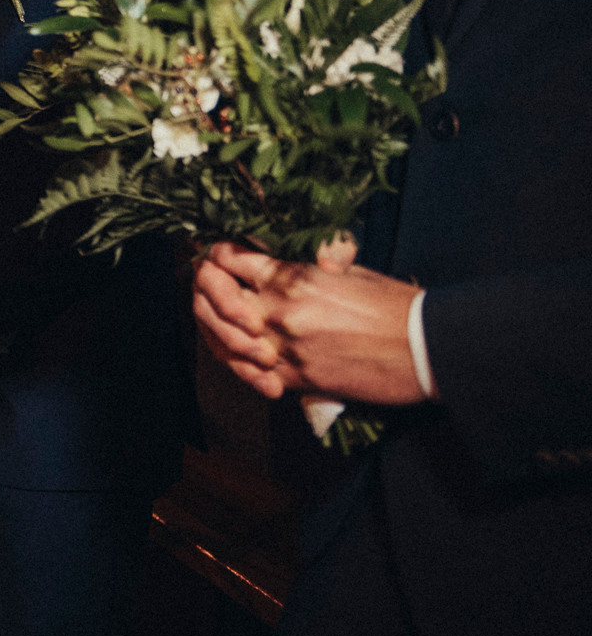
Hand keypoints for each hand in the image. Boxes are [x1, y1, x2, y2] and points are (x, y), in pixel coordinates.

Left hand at [192, 238, 425, 405]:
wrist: (427, 348)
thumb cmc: (393, 305)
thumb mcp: (345, 271)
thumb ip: (304, 267)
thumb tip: (279, 261)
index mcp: (290, 276)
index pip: (226, 258)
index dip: (218, 256)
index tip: (220, 260)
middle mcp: (278, 311)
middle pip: (213, 298)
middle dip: (208, 294)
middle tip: (215, 294)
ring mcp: (285, 347)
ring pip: (225, 340)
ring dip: (221, 333)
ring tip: (229, 328)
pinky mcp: (298, 379)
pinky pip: (253, 373)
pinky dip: (246, 367)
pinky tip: (252, 360)